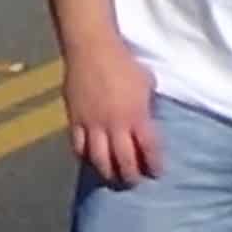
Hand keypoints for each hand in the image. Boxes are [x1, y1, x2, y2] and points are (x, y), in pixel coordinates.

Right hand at [65, 42, 161, 186]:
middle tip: (135, 182)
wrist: (92, 49)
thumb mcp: (147, 83)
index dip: (153, 164)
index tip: (157, 173)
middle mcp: (114, 124)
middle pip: (123, 160)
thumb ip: (147, 105)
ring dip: (107, 172)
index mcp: (137, 115)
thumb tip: (148, 119)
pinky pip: (78, 146)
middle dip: (131, 175)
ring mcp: (92, 123)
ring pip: (98, 159)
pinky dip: (85, 158)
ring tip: (113, 178)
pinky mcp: (74, 119)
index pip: (149, 149)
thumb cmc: (124, 62)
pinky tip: (90, 162)